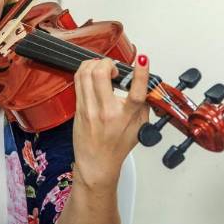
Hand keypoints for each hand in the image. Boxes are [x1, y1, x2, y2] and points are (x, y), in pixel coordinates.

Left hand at [71, 55, 149, 191]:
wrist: (96, 163)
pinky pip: (78, 80)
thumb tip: (146, 86)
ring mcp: (88, 109)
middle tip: (113, 68)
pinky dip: (86, 71)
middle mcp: (105, 111)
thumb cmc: (117, 147)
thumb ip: (144, 105)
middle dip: (108, 62)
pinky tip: (93, 74)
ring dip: (95, 64)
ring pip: (85, 73)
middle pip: (100, 74)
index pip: (135, 93)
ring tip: (102, 68)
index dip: (141, 74)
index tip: (143, 60)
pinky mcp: (78, 108)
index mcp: (124, 117)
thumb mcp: (139, 127)